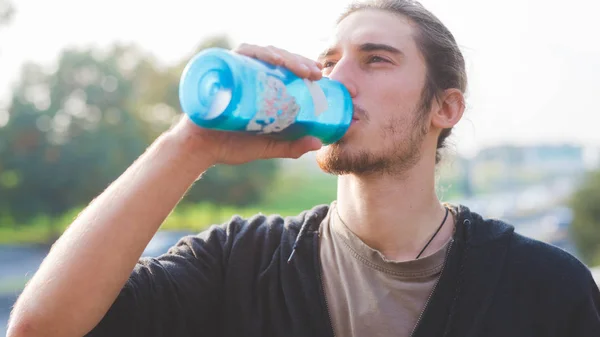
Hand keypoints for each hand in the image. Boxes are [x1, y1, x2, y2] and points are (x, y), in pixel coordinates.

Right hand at [171, 44, 323, 165]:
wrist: (200, 150)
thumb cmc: (231, 145)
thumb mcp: (267, 146)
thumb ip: (290, 146)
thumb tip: (318, 143)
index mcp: (259, 86)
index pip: (284, 68)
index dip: (303, 66)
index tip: (320, 76)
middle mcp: (247, 75)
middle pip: (275, 58)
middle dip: (298, 61)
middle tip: (315, 74)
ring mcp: (233, 71)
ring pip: (261, 53)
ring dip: (283, 55)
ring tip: (299, 69)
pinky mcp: (220, 71)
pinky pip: (238, 55)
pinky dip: (256, 53)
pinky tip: (271, 59)